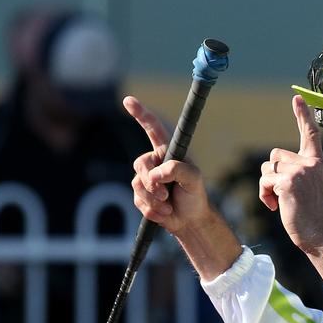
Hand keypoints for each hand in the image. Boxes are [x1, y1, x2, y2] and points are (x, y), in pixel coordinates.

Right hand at [124, 95, 211, 236]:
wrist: (190, 221)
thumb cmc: (195, 195)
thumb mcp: (194, 179)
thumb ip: (178, 170)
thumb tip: (158, 173)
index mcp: (167, 151)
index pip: (153, 129)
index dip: (140, 114)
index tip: (128, 100)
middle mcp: (154, 162)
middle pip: (140, 164)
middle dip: (152, 182)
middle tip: (165, 194)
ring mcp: (146, 179)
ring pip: (137, 184)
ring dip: (154, 199)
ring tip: (168, 205)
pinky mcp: (142, 196)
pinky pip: (138, 200)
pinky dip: (152, 210)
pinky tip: (165, 213)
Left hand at [259, 95, 322, 253]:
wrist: (319, 235)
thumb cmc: (312, 216)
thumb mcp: (309, 188)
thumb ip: (298, 172)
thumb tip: (273, 166)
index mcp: (317, 163)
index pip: (310, 134)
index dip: (303, 115)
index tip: (297, 97)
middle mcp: (310, 163)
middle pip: (276, 154)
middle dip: (272, 173)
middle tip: (281, 194)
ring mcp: (299, 171)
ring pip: (267, 167)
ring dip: (267, 185)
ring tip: (279, 201)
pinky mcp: (287, 181)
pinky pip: (264, 180)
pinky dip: (264, 194)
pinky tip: (274, 206)